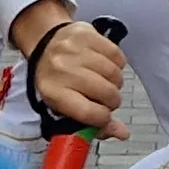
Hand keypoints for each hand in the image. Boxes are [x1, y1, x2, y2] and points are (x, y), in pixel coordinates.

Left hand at [14, 10, 130, 138]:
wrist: (45, 43)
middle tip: (107, 99)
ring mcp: (75, 49)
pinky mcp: (87, 34)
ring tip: (107, 82)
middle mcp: (62, 69)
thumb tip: (123, 134)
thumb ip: (94, 125)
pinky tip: (108, 66)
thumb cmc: (56, 80)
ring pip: (114, 73)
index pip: (88, 112)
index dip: (103, 119)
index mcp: (53, 93)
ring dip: (116, 82)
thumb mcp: (65, 107)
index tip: (104, 117)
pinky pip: (116, 54)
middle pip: (106, 92)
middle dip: (112, 101)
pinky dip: (117, 64)